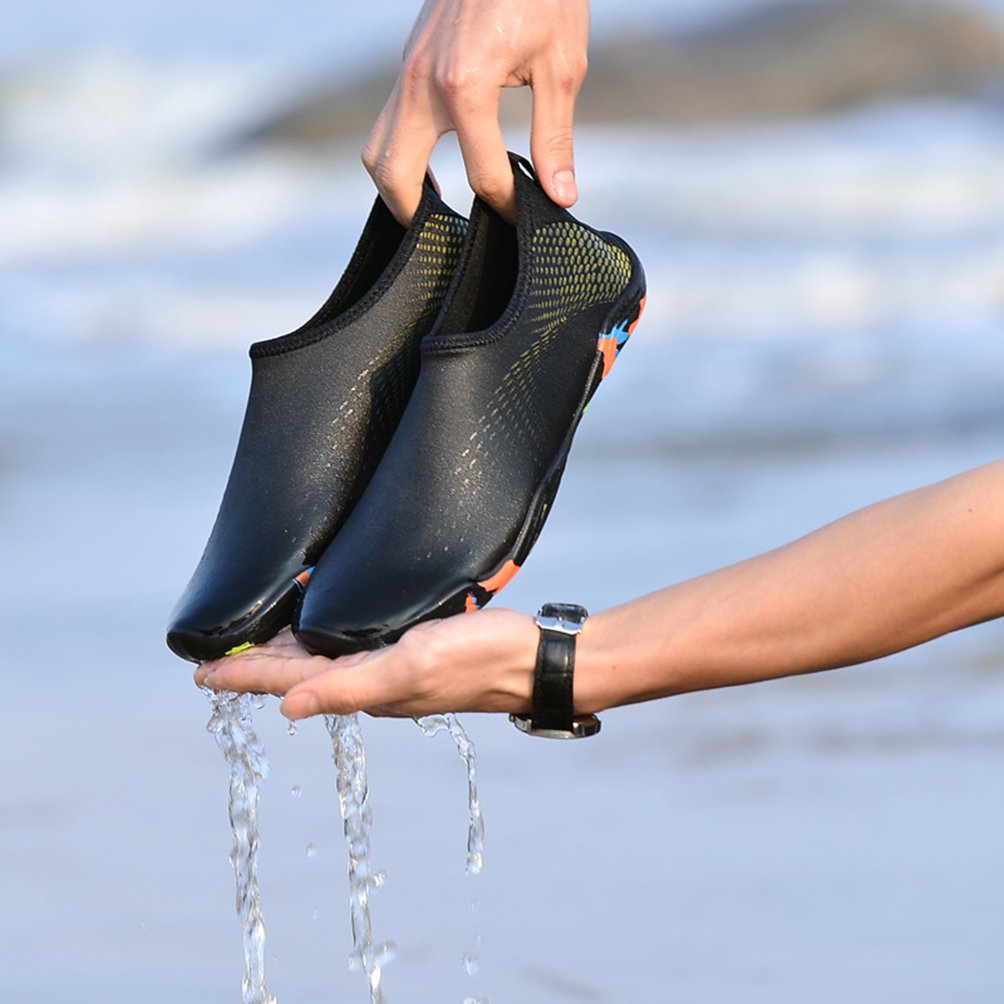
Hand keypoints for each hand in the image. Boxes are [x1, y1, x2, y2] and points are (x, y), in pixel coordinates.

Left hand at [195, 609, 538, 719]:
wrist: (532, 656)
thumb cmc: (478, 660)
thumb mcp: (411, 667)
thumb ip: (350, 685)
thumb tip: (286, 707)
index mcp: (363, 686)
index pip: (287, 682)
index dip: (242, 678)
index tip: (200, 675)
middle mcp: (369, 678)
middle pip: (297, 672)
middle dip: (254, 667)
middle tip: (214, 659)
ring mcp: (389, 665)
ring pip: (320, 660)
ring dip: (282, 655)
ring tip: (252, 647)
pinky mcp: (409, 647)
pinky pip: (349, 647)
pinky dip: (320, 641)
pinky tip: (319, 630)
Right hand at [363, 0, 589, 223]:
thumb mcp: (561, 64)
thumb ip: (555, 136)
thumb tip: (561, 196)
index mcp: (465, 86)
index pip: (482, 176)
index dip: (510, 206)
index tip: (529, 215)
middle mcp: (423, 83)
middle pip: (391, 173)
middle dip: (415, 217)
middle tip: (450, 236)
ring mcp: (408, 71)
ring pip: (377, 148)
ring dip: (398, 186)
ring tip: (434, 209)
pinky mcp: (408, 62)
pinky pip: (389, 121)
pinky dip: (402, 153)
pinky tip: (433, 165)